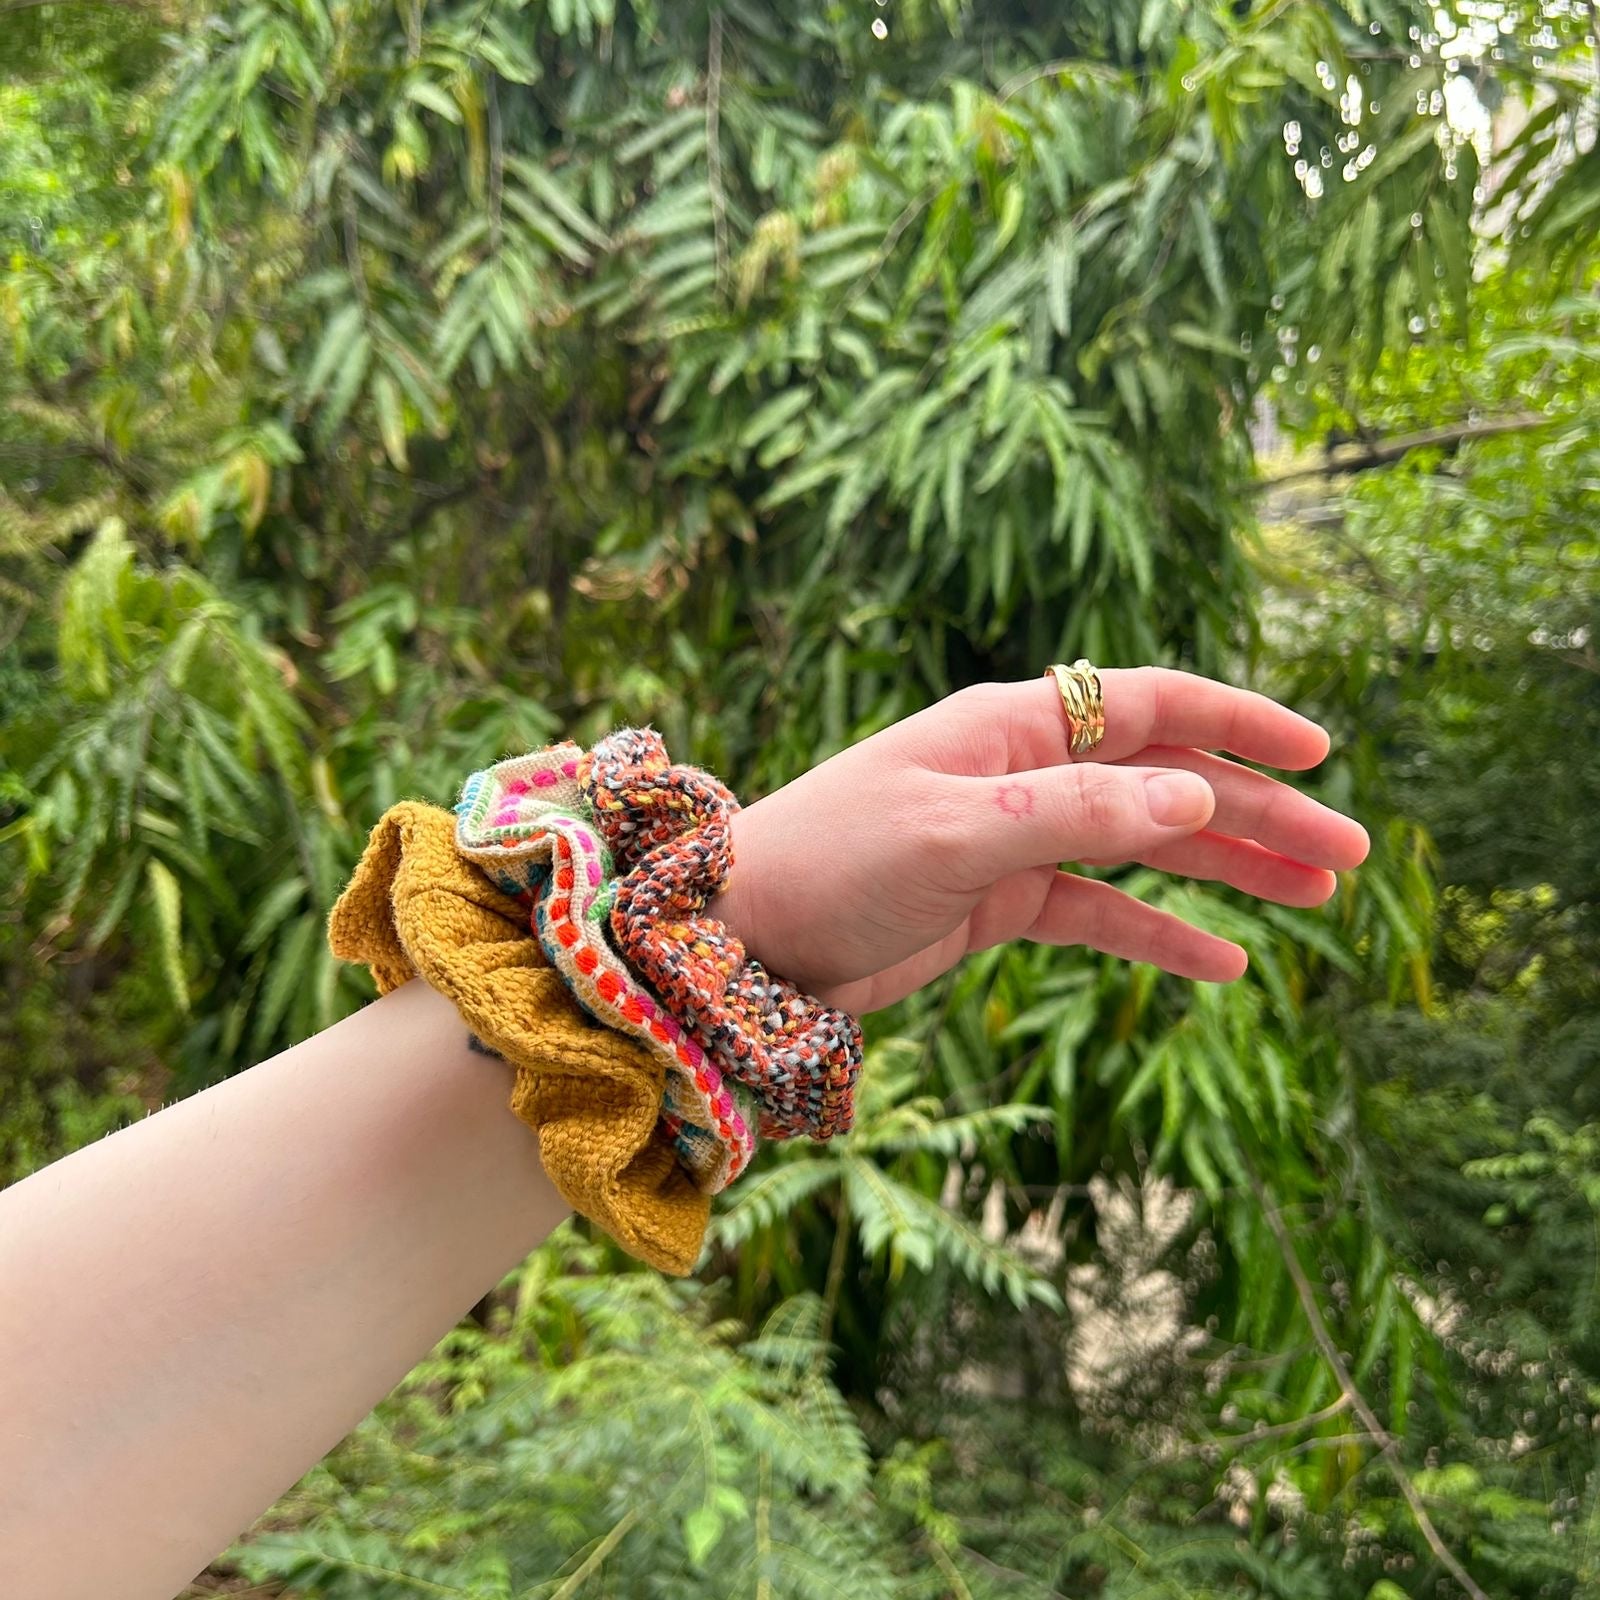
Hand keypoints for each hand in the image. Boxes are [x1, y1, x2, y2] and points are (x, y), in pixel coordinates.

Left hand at [714, 669, 1370, 1013]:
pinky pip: (1098, 911)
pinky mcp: (994, 903)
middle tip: (1351, 853)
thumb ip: (1074, 812)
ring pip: (1144, 846)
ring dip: (1227, 868)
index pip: (1149, 703)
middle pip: (1166, 780)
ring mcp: (1011, 838)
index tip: (1319, 753)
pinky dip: (1159, 933)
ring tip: (1315, 897)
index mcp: (1011, 727)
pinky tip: (1223, 962)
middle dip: (1258, 812)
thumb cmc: (830, 863)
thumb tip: (1196, 792)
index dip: (1239, 722)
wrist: (740, 938)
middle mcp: (1020, 772)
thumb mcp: (955, 835)